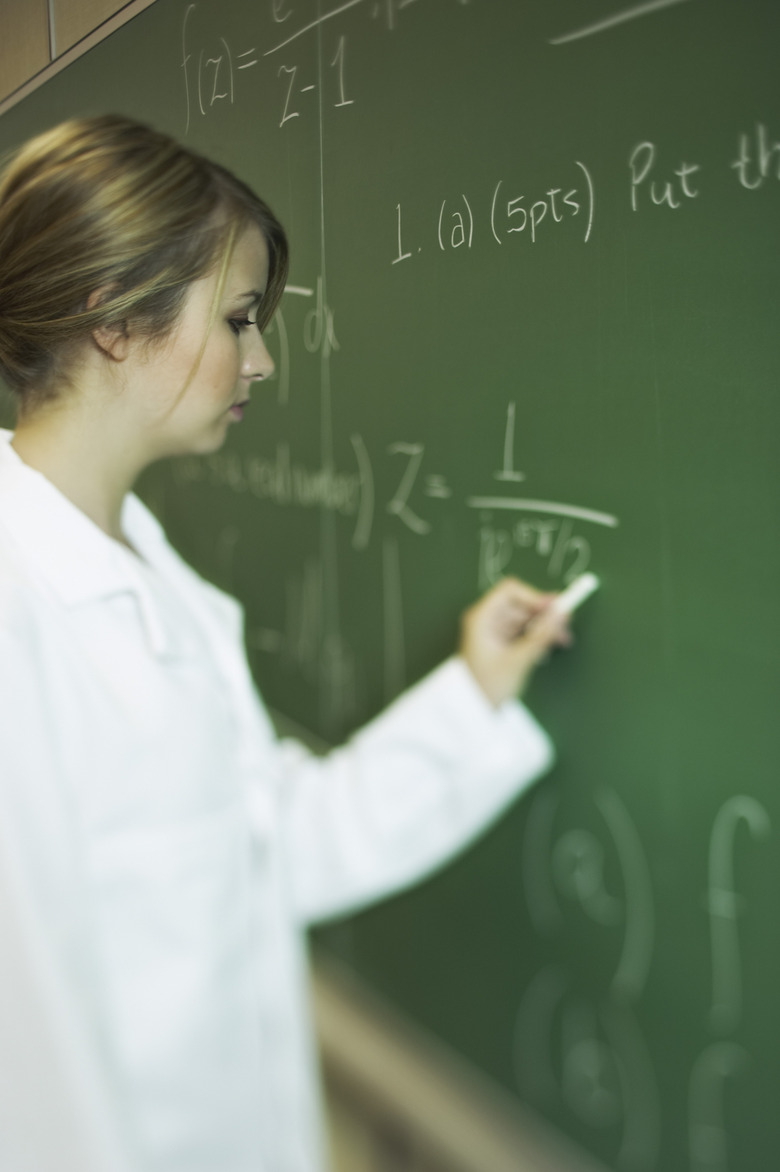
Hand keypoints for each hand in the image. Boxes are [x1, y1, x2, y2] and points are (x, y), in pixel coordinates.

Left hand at [459, 577, 571, 706]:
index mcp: (482, 618)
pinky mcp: (501, 642)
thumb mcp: (519, 660)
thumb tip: (562, 614)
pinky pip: (523, 631)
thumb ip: (542, 635)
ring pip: (526, 618)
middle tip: (566, 626)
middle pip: (521, 604)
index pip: (510, 591)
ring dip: (545, 627)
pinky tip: (548, 648)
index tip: (556, 608)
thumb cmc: (487, 688)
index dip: (535, 596)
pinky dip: (538, 636)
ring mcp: (494, 631)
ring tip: (562, 640)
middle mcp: (487, 620)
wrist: (475, 712)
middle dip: (545, 615)